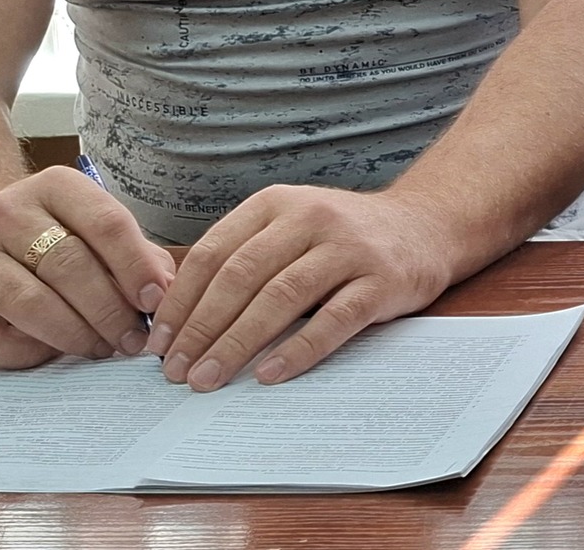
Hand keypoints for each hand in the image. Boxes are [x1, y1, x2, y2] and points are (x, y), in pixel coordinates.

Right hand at [0, 165, 173, 367]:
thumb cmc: (47, 242)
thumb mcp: (91, 230)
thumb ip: (134, 256)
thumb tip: (169, 293)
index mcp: (52, 186)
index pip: (106, 223)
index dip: (137, 268)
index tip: (157, 302)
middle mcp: (3, 213)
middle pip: (70, 267)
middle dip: (111, 311)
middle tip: (134, 341)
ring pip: (32, 304)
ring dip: (77, 336)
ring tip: (101, 349)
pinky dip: (31, 353)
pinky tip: (52, 352)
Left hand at [146, 185, 461, 390]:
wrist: (426, 227)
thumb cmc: (341, 239)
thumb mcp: (289, 228)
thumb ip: (241, 256)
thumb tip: (174, 313)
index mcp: (277, 203)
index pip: (214, 253)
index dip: (180, 301)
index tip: (157, 343)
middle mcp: (311, 218)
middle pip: (242, 276)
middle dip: (201, 328)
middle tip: (175, 371)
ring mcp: (349, 248)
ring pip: (281, 297)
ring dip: (238, 343)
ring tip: (210, 378)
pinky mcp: (382, 281)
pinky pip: (333, 320)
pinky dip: (297, 349)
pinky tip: (269, 374)